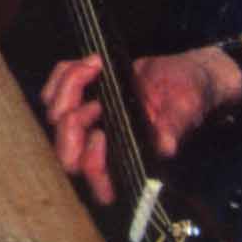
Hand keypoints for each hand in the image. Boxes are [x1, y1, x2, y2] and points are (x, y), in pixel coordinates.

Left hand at [38, 42, 239, 199]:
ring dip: (68, 88)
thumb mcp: (184, 110)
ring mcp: (88, 124)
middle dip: (71, 125)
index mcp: (129, 158)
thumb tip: (165, 146)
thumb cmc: (187, 97)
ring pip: (55, 117)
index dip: (90, 163)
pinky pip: (54, 91)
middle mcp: (104, 147)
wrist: (184, 74)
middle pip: (65, 154)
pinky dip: (65, 73)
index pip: (96, 179)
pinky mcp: (80, 98)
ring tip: (96, 68)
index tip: (102, 135)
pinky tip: (92, 62)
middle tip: (96, 103)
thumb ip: (172, 127)